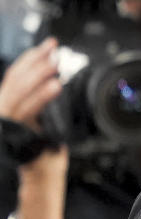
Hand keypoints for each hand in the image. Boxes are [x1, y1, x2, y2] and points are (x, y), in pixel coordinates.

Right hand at [0, 38, 67, 204]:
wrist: (36, 174)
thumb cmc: (40, 147)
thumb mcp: (38, 119)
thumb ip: (39, 101)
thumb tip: (53, 78)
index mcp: (7, 103)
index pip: (16, 74)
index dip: (31, 57)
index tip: (48, 45)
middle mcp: (2, 108)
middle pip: (17, 78)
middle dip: (36, 61)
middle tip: (54, 48)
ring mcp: (6, 119)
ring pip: (20, 91)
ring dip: (39, 74)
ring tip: (56, 63)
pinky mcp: (13, 130)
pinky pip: (28, 109)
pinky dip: (41, 96)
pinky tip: (56, 86)